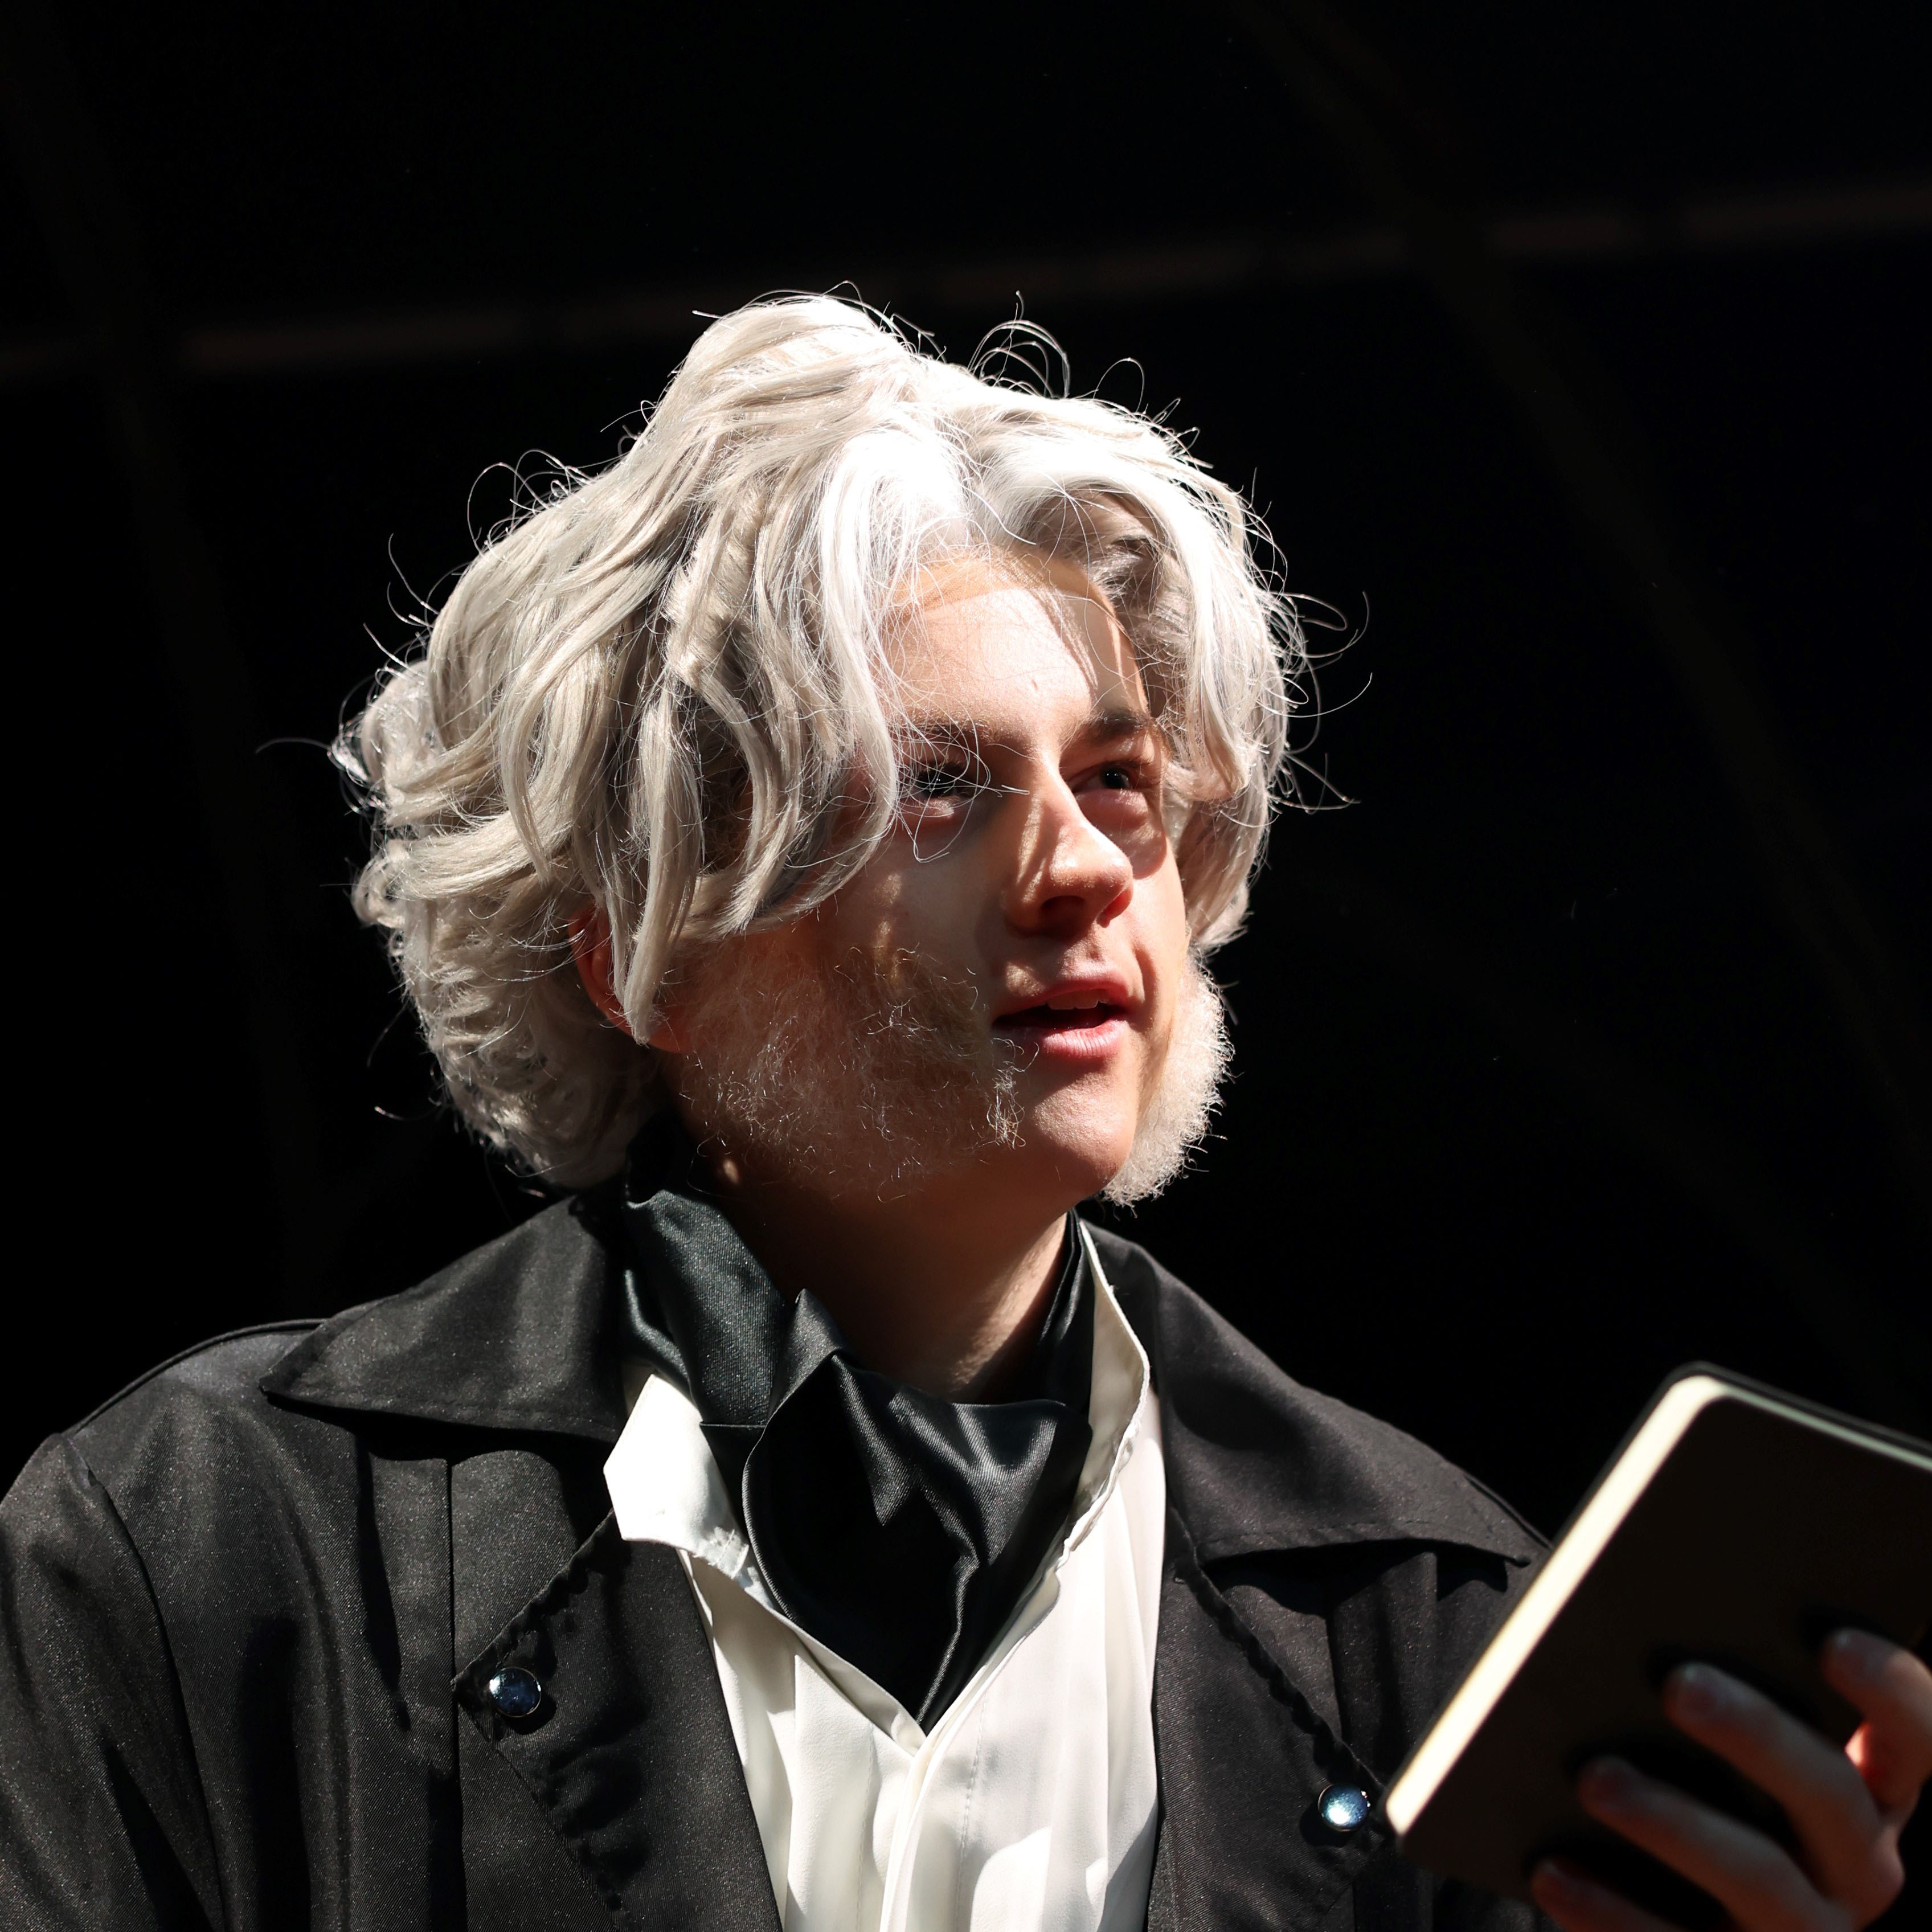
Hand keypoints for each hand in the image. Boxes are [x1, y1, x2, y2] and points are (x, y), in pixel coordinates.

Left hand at [1529, 1630, 1931, 1931]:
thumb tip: (1663, 1625)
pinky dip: (1607, 1908)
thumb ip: (1731, 1694)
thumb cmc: (1713, 1801)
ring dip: (1672, 1821)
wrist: (1703, 1929)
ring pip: (1758, 1876)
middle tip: (1679, 1682)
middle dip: (1757, 1734)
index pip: (1914, 1741)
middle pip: (1829, 1796)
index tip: (1833, 1639)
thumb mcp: (1749, 1761)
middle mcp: (1857, 1871)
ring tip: (1595, 1777)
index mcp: (1871, 1798)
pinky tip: (1549, 1869)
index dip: (1891, 1690)